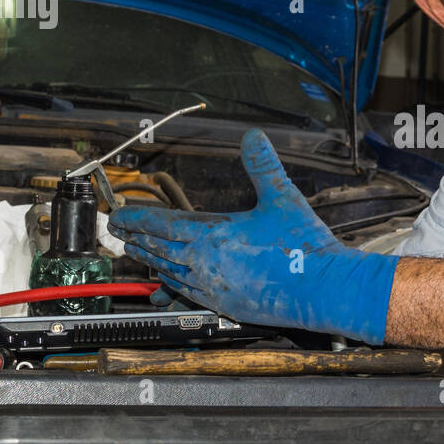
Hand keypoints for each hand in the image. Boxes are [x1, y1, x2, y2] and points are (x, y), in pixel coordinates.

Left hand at [107, 129, 397, 341]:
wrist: (325, 291)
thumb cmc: (304, 247)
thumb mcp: (283, 197)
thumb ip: (264, 166)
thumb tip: (253, 137)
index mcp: (213, 237)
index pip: (162, 225)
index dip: (137, 219)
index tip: (118, 216)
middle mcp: (205, 265)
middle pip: (160, 251)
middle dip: (137, 240)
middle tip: (120, 234)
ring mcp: (214, 289)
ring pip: (171, 274)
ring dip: (152, 262)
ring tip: (140, 254)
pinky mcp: (226, 306)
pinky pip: (188, 294)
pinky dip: (173, 286)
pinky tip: (171, 285)